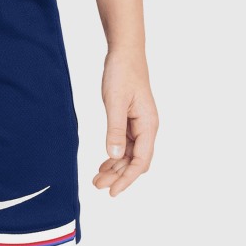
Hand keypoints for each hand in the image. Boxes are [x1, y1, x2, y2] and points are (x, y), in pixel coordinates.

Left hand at [93, 49, 158, 196]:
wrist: (125, 53)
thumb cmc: (122, 73)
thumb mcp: (115, 102)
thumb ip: (115, 130)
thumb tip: (115, 156)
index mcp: (148, 124)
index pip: (141, 160)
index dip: (127, 179)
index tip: (113, 192)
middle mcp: (147, 128)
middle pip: (136, 162)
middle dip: (118, 177)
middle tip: (97, 186)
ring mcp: (139, 126)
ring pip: (129, 156)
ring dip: (115, 169)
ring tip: (97, 179)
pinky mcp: (130, 122)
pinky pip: (125, 147)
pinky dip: (115, 158)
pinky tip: (103, 165)